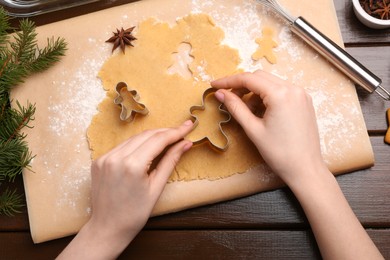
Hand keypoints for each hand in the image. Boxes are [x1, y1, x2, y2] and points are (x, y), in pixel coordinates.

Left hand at [58, 120, 193, 259]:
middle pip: (146, 135)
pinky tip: (147, 147)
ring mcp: (105, 157)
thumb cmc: (135, 213)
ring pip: (134, 138)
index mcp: (132, 165)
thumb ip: (171, 161)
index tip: (188, 125)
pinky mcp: (99, 160)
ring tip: (168, 138)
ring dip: (152, 136)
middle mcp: (116, 157)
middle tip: (182, 130)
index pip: (158, 140)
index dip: (175, 132)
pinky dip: (137, 144)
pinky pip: (122, 146)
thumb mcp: (156, 188)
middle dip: (165, 132)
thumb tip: (185, 143)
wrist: (107, 228)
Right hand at [211, 70, 325, 186]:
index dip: (229, 81)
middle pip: (260, 77)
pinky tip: (261, 111)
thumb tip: (220, 93)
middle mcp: (293, 89)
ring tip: (247, 111)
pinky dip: (267, 96)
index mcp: (281, 94)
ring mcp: (301, 94)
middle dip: (242, 86)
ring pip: (271, 83)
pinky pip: (281, 90)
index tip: (214, 85)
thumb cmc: (280, 153)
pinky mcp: (304, 102)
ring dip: (255, 92)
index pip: (249, 79)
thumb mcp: (253, 129)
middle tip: (228, 99)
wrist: (305, 169)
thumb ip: (235, 107)